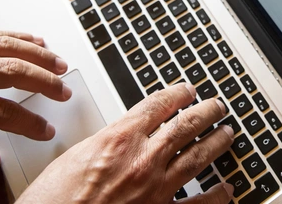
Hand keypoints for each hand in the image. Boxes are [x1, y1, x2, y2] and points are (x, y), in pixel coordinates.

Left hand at [0, 29, 70, 171]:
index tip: (46, 130)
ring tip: (60, 64)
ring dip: (38, 55)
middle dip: (44, 83)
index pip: (1, 113)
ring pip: (6, 46)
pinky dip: (17, 35)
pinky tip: (36, 40)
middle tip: (64, 92)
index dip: (29, 123)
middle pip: (11, 73)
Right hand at [17, 83, 234, 203]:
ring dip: (216, 143)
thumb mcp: (75, 156)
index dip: (177, 94)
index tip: (187, 90)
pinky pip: (197, 203)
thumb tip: (120, 137)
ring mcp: (155, 188)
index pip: (158, 105)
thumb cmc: (53, 200)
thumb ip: (105, 142)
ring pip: (198, 157)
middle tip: (217, 106)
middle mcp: (142, 159)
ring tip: (228, 133)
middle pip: (185, 126)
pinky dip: (216, 196)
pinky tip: (227, 189)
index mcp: (119, 138)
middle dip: (206, 112)